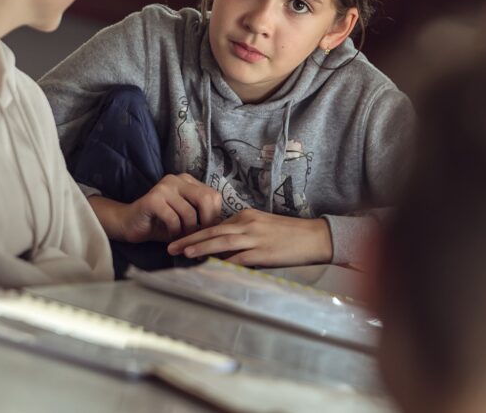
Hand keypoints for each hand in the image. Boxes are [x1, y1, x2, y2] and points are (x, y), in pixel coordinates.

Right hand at [92, 174, 221, 243]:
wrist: (129, 224)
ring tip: (181, 238)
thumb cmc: (162, 225)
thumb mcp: (187, 220)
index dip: (214, 217)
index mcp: (188, 181)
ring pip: (189, 212)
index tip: (206, 232)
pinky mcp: (152, 199)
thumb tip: (225, 231)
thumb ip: (203, 219)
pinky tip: (170, 236)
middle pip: (206, 199)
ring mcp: (164, 187)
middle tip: (199, 238)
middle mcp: (177, 179)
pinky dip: (174, 232)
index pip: (214, 196)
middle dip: (206, 223)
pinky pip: (173, 218)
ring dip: (187, 231)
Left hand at [167, 209, 333, 266]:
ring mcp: (255, 238)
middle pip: (212, 231)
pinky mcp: (264, 252)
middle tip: (171, 245)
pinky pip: (239, 258)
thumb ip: (242, 235)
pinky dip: (224, 263)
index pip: (215, 225)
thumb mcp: (262, 227)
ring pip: (222, 242)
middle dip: (190, 239)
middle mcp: (247, 224)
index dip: (196, 233)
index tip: (180, 239)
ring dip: (201, 248)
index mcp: (246, 216)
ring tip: (184, 252)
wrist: (315, 237)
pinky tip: (211, 267)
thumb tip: (222, 250)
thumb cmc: (289, 234)